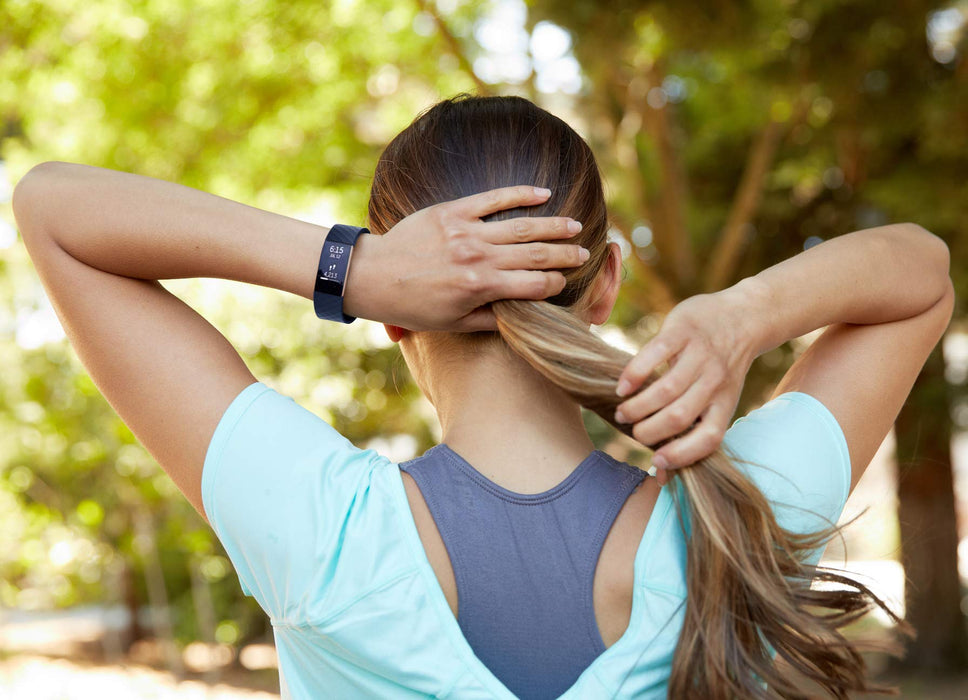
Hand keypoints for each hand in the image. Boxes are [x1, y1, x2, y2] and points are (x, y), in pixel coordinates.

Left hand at [346, 186, 586, 330]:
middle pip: (536, 253)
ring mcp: (466, 231)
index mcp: (481, 288)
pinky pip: (493, 198)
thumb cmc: (413, 306)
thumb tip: (523, 317)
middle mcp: (478, 257)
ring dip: (553, 225)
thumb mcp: (453, 324)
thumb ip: (491, 320)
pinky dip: (521, 194)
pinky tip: (543, 193)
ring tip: (575, 226)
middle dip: (565, 255)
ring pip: (522, 226)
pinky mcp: (453, 211)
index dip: (556, 285)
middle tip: (584, 254)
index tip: (567, 283)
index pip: (534, 285)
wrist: (373, 276)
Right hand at [613, 290, 757, 483]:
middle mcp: (715, 382)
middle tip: (630, 428)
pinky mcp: (683, 331)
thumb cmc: (720, 367)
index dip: (681, 455)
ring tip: (622, 410)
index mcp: (725, 403)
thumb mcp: (719, 399)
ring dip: (637, 406)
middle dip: (647, 430)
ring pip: (665, 390)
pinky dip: (634, 374)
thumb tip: (660, 475)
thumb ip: (693, 429)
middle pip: (678, 416)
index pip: (707, 438)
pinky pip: (655, 354)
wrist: (743, 317)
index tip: (655, 461)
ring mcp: (700, 355)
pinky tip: (622, 386)